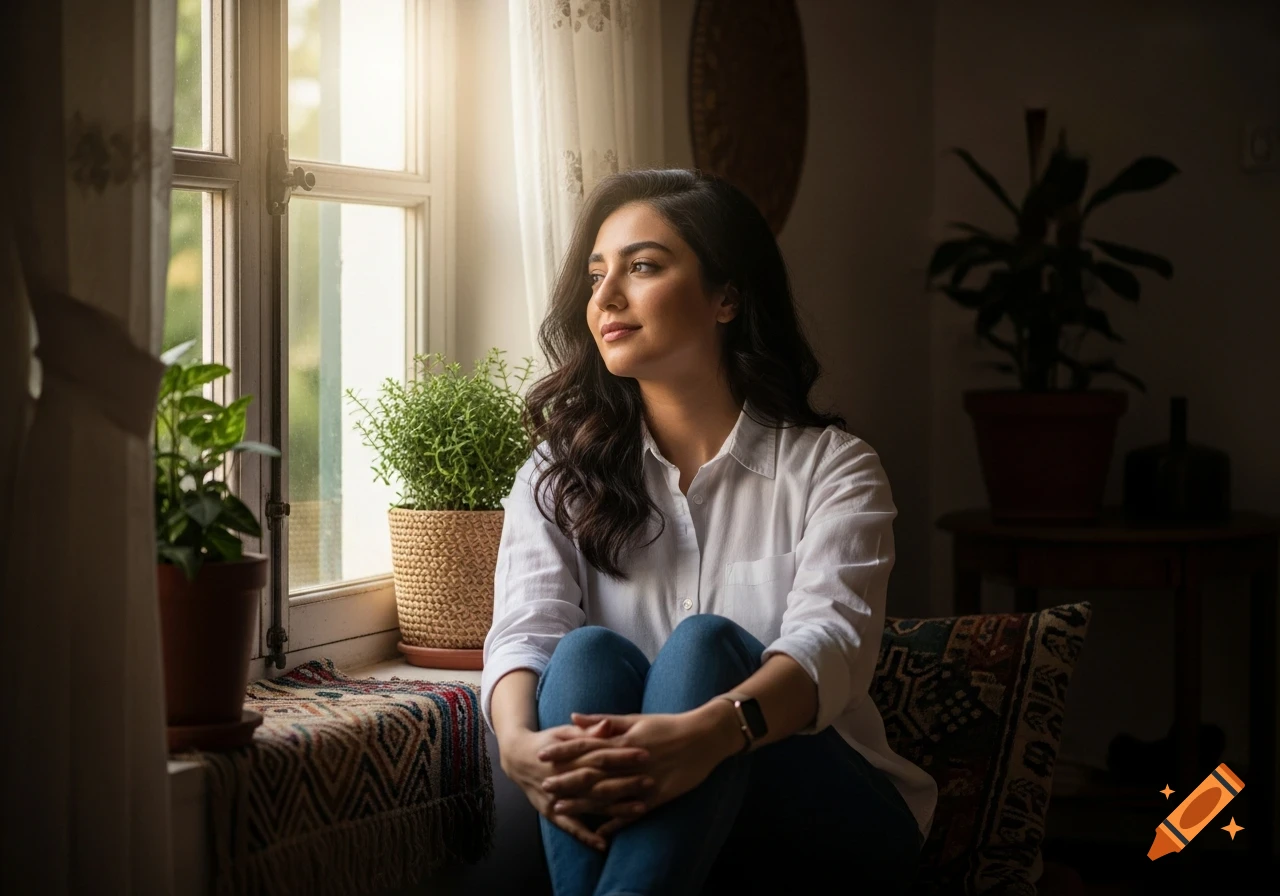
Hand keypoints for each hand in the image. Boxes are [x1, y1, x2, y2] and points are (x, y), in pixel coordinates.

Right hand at [499, 722, 650, 851]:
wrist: (516, 758)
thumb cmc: (547, 741)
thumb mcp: (564, 732)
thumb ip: (587, 730)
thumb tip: (607, 724)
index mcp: (566, 755)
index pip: (598, 754)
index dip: (622, 754)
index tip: (645, 754)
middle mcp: (561, 777)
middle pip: (597, 781)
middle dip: (625, 782)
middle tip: (650, 781)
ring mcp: (555, 797)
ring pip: (589, 804)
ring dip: (615, 809)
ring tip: (641, 810)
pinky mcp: (550, 813)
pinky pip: (570, 827)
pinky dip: (586, 836)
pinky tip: (603, 844)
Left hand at [539, 703, 741, 837]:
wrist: (704, 736)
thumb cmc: (668, 725)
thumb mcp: (636, 718)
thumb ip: (604, 721)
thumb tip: (574, 716)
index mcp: (624, 740)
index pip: (587, 745)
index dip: (564, 749)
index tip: (543, 753)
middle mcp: (630, 761)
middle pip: (592, 772)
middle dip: (567, 779)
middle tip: (544, 785)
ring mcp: (644, 780)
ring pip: (608, 794)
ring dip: (583, 802)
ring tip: (561, 808)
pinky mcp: (658, 796)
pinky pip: (633, 812)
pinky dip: (616, 823)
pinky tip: (600, 833)